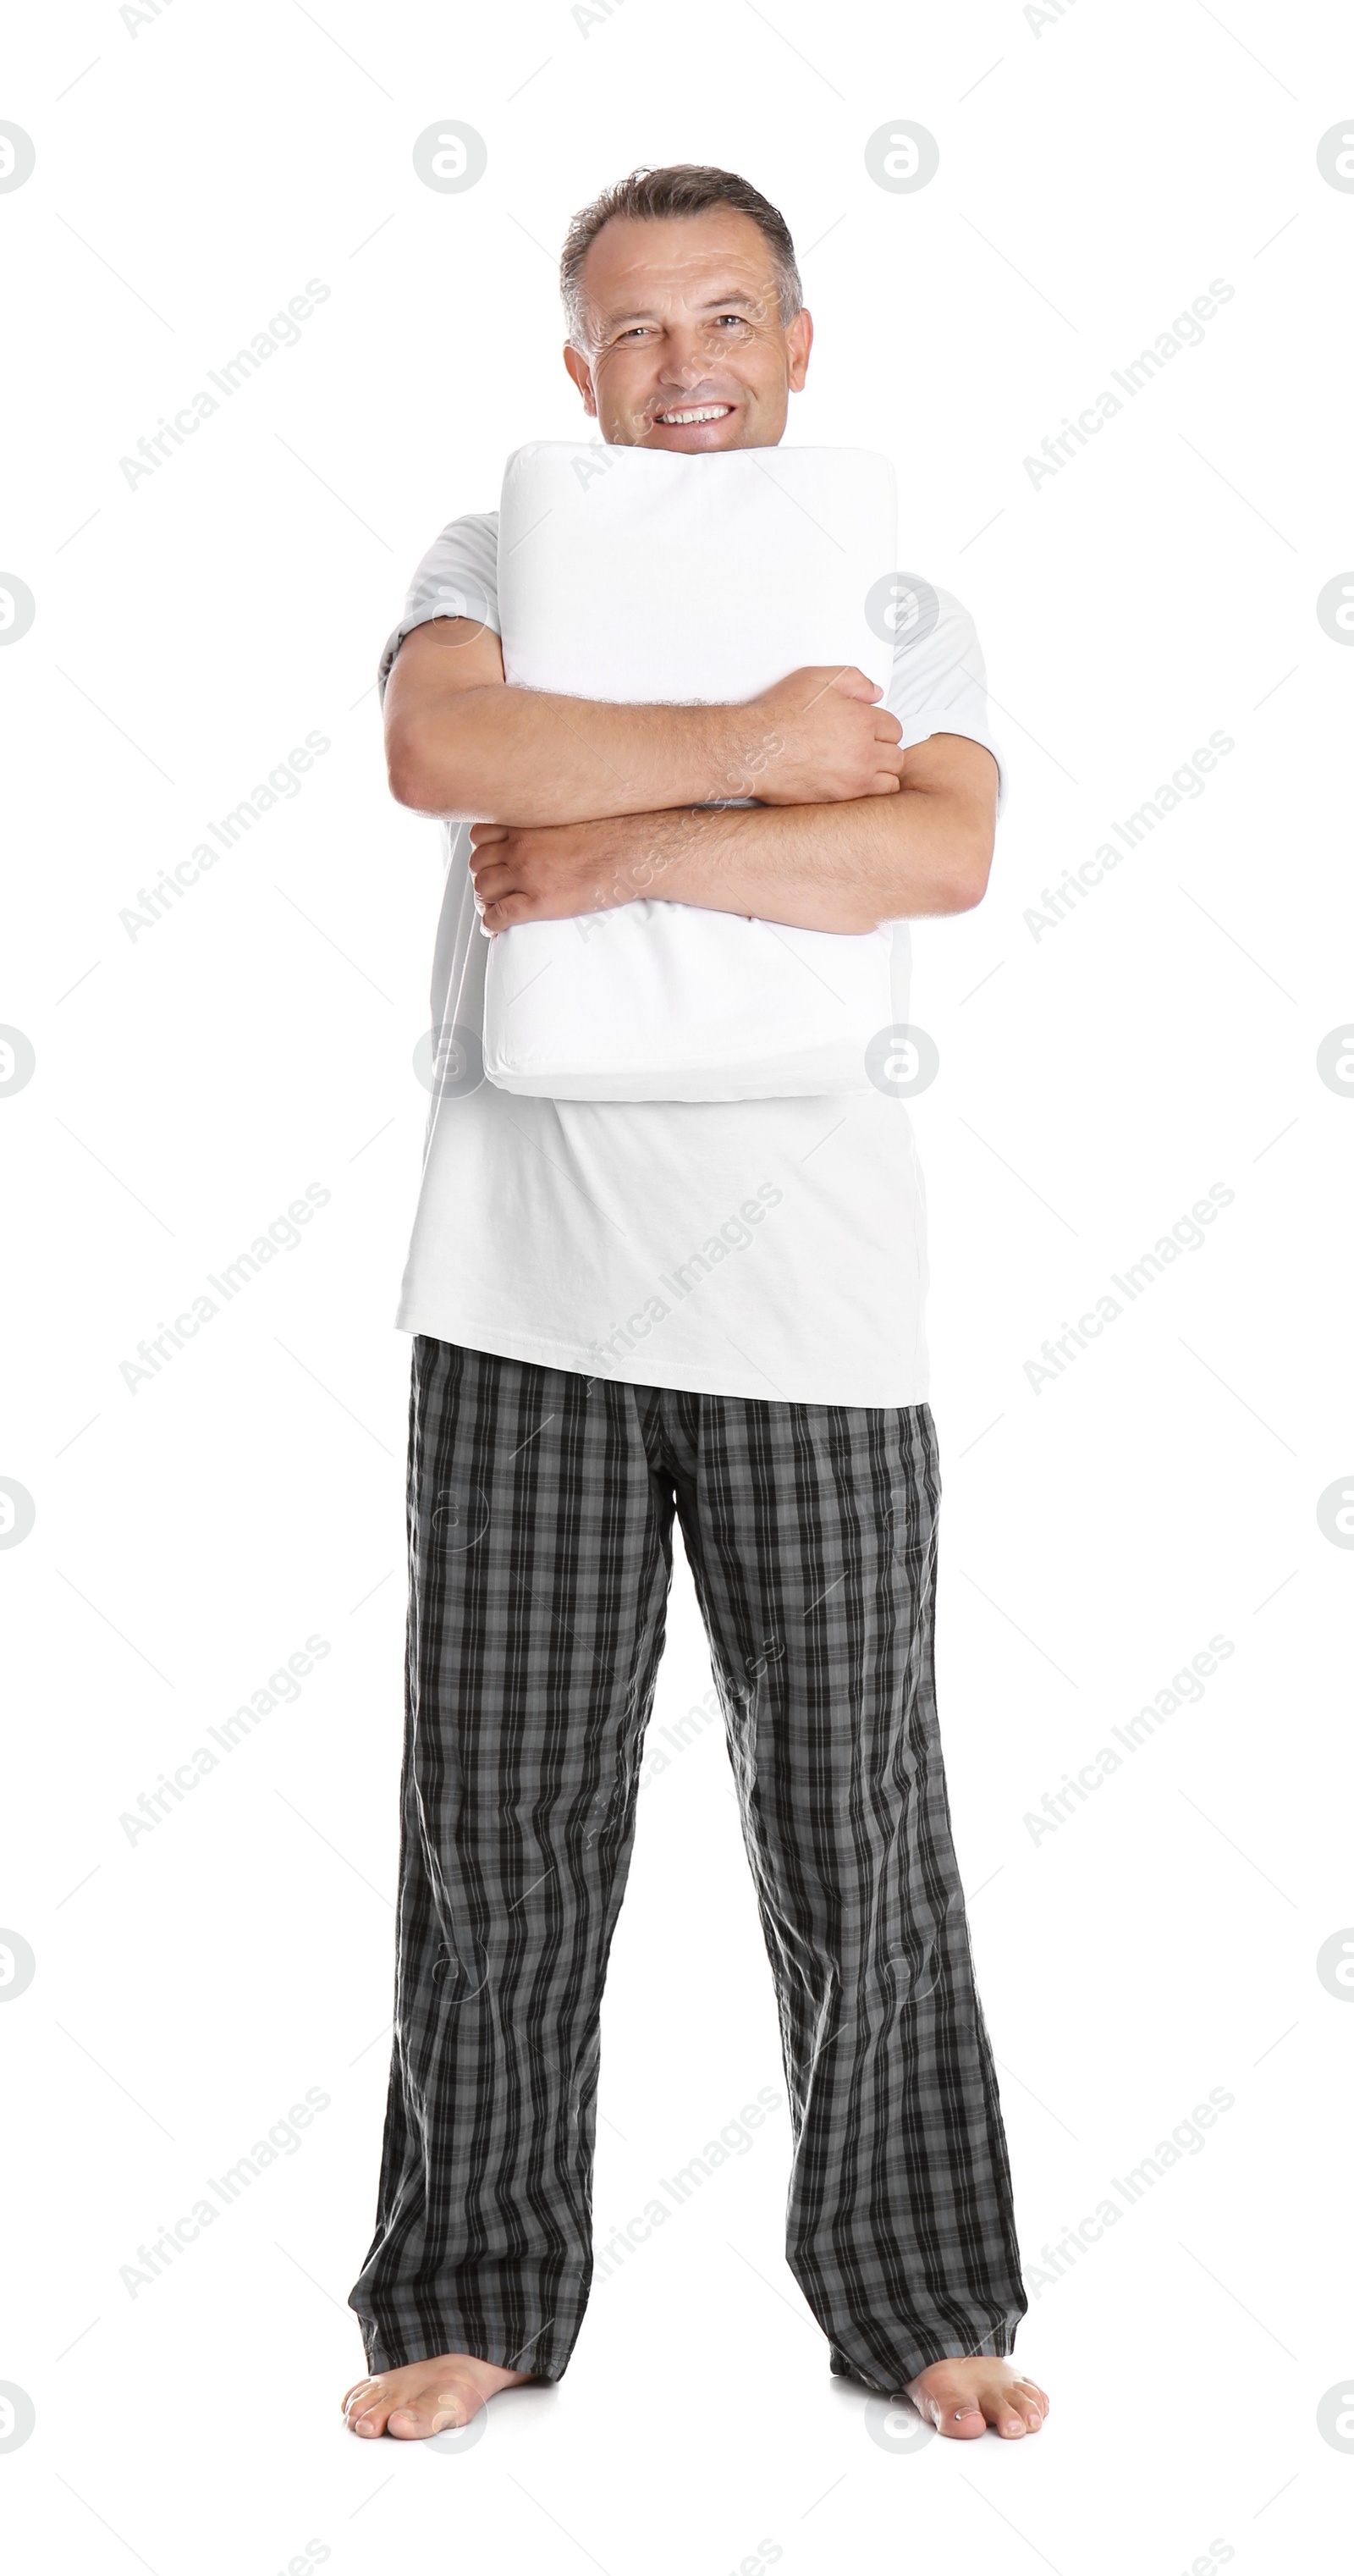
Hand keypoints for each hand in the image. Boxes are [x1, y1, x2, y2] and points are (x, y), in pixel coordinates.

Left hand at [468, 812, 677, 929]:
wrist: (631, 853)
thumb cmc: (610, 834)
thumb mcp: (569, 816)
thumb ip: (546, 823)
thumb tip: (544, 832)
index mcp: (527, 825)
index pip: (481, 835)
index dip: (481, 850)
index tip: (490, 861)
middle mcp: (521, 848)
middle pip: (478, 863)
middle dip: (482, 876)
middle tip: (492, 889)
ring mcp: (528, 875)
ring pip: (484, 888)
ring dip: (484, 900)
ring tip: (493, 908)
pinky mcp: (539, 902)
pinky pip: (499, 915)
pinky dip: (490, 923)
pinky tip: (493, 929)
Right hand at [746, 665, 903, 804]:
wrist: (754, 748)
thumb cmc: (780, 712)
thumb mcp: (817, 678)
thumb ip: (853, 680)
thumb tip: (876, 693)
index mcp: (862, 721)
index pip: (894, 728)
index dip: (881, 727)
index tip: (868, 730)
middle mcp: (863, 752)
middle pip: (896, 757)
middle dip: (884, 751)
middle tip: (865, 749)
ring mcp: (853, 780)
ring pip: (889, 782)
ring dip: (881, 775)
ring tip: (862, 769)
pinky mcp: (839, 800)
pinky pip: (870, 801)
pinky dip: (867, 793)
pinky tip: (851, 783)